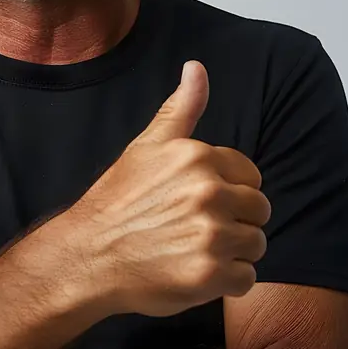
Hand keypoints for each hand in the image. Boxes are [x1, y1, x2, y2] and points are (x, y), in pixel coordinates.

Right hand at [71, 61, 271, 317]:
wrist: (89, 253)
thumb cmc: (119, 199)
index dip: (229, 191)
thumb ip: (180, 108)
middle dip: (234, 220)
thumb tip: (196, 67)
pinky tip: (195, 270)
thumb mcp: (148, 145)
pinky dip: (226, 281)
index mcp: (198, 157)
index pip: (250, 176)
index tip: (199, 202)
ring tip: (193, 249)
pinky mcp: (210, 274)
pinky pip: (246, 278)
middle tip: (195, 228)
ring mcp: (211, 234)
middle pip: (258, 210)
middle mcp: (209, 192)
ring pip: (255, 244)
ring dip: (232, 251)